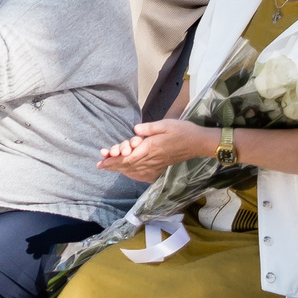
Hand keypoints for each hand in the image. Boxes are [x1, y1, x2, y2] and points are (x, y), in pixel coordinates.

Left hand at [98, 118, 215, 179]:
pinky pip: (143, 174)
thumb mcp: (165, 124)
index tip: (101, 161)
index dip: (113, 160)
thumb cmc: (181, 130)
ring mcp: (155, 165)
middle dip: (112, 165)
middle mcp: (151, 159)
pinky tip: (127, 172)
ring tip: (109, 167)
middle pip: (127, 165)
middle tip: (100, 164)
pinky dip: (132, 173)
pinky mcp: (159, 167)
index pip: (127, 157)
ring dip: (120, 169)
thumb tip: (135, 130)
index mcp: (150, 147)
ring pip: (134, 170)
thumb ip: (149, 128)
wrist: (197, 143)